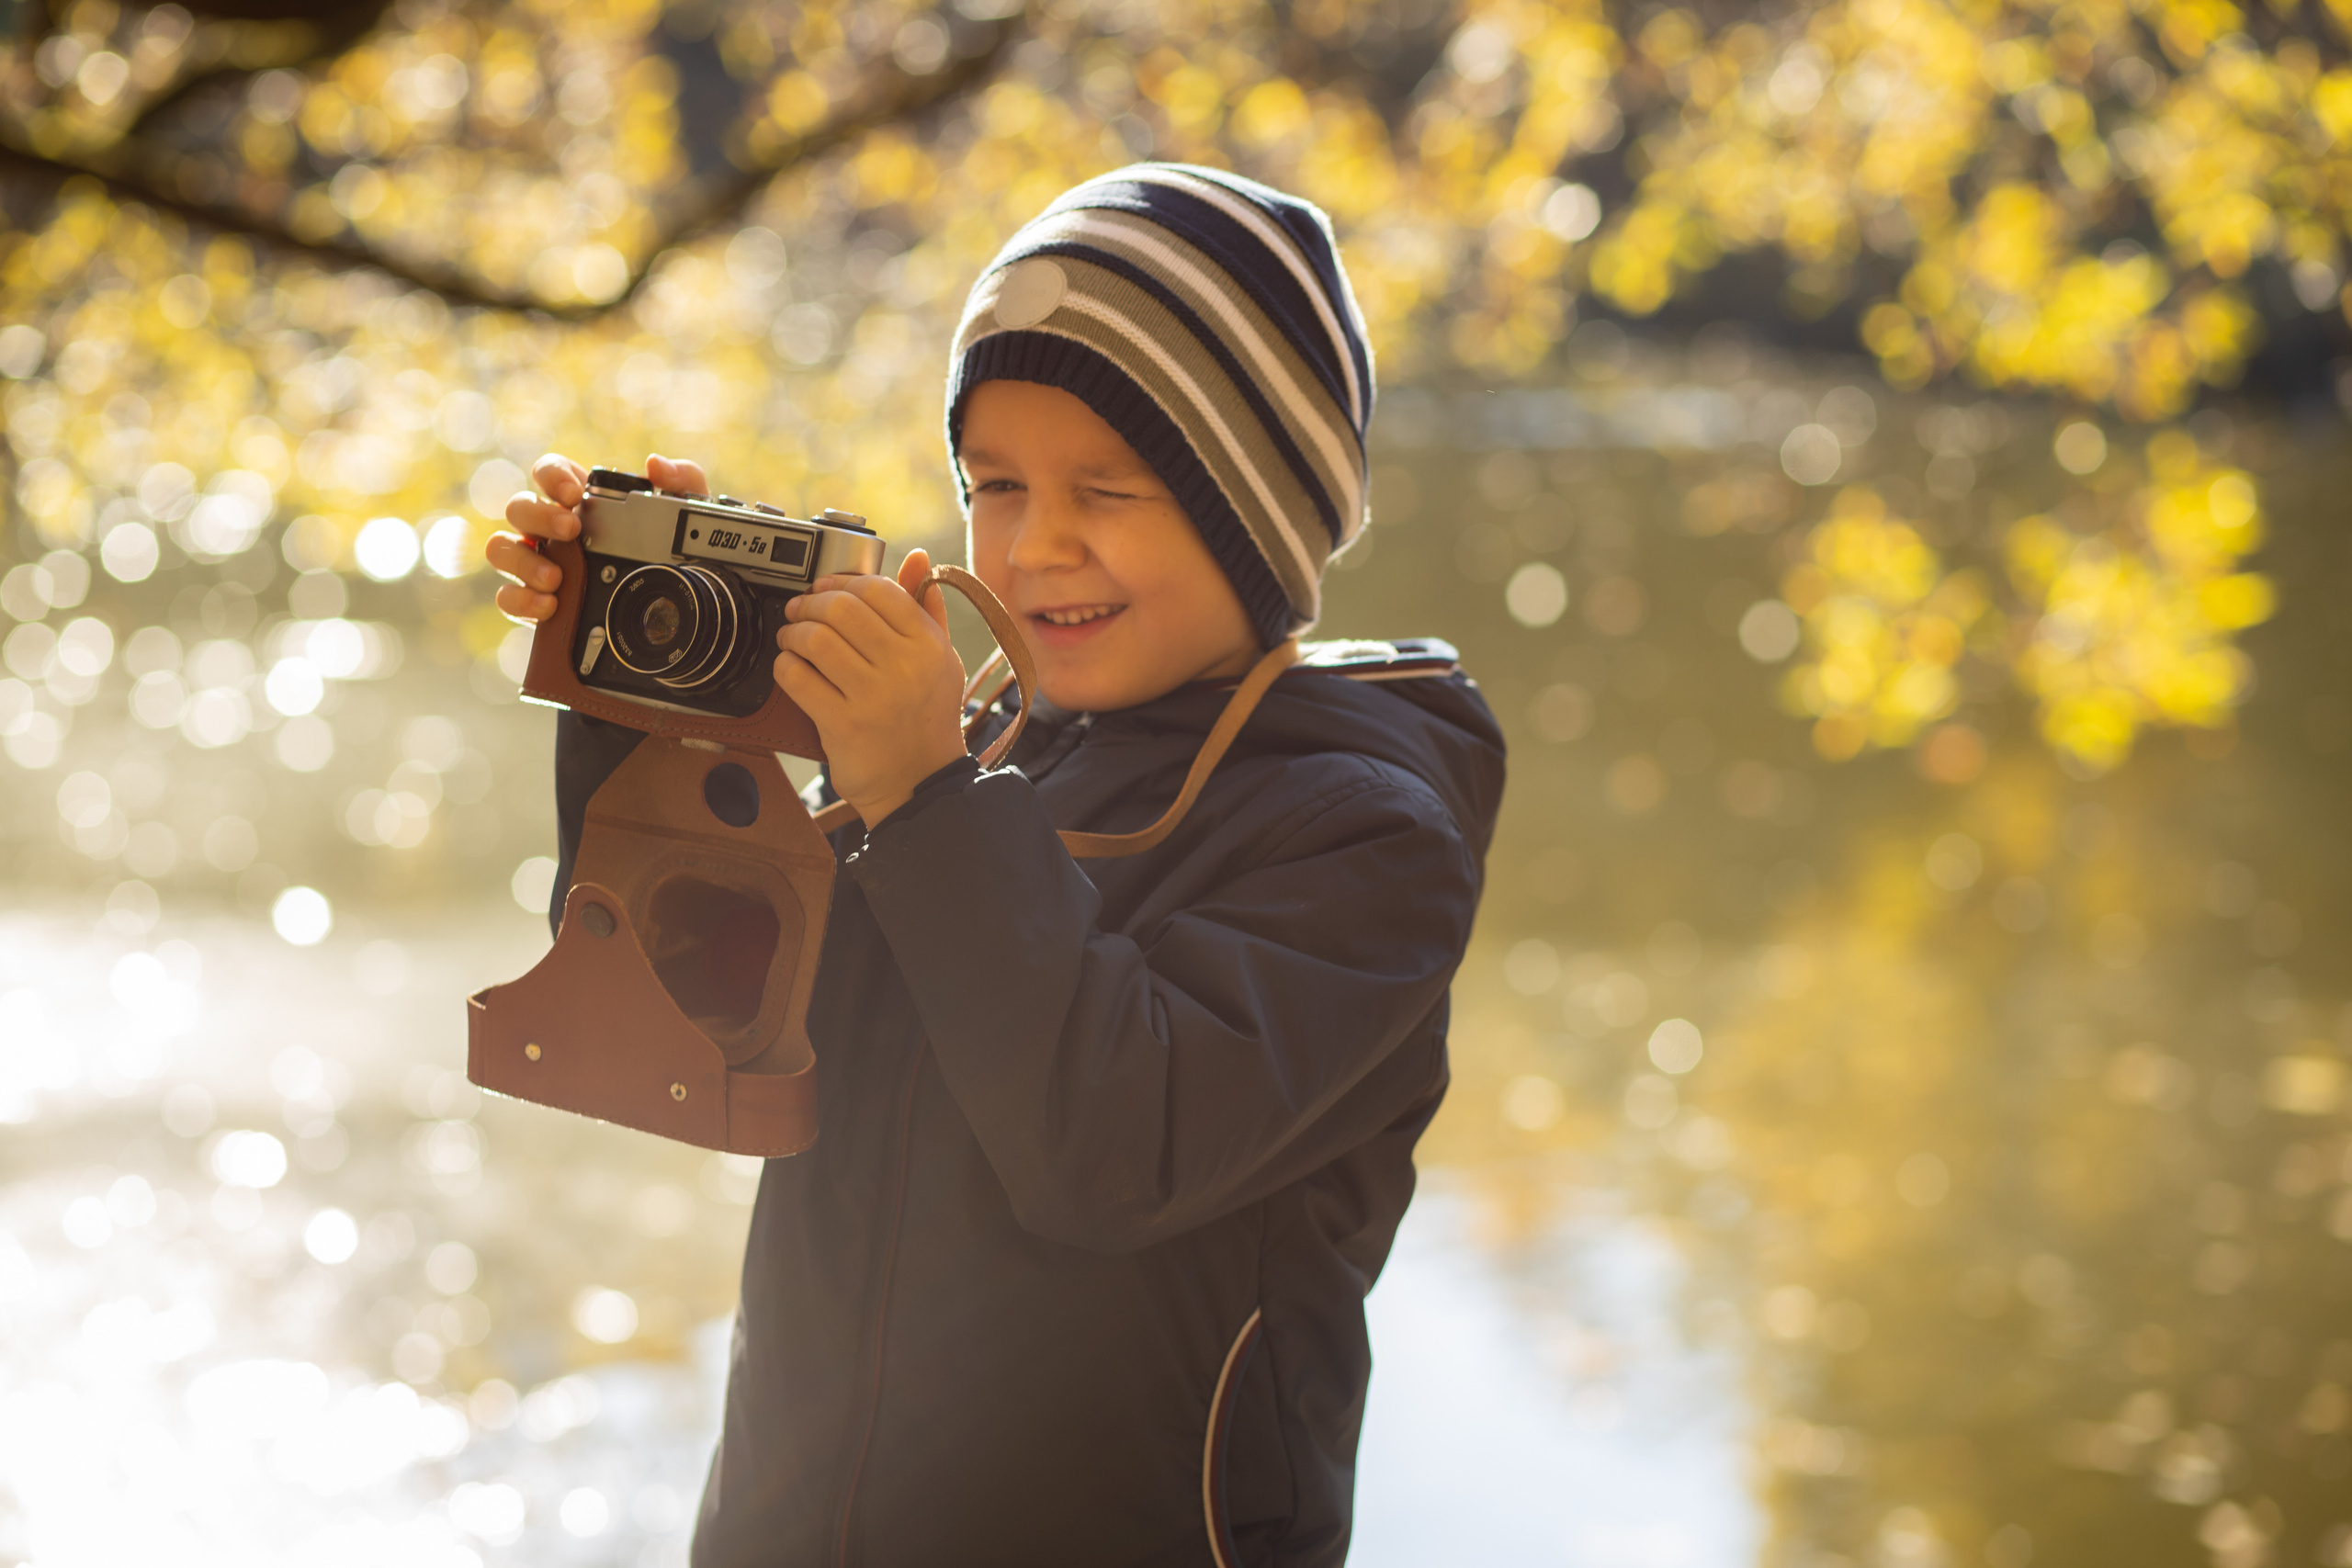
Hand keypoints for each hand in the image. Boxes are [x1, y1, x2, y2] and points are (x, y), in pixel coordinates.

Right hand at [487, 453, 707, 623]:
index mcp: (578, 500)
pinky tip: (549, 606)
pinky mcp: (531, 597)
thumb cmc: (667, 552)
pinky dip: (521, 599)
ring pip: (501, 548)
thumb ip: (683, 481)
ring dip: (522, 560)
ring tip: (556, 578)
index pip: (548, 471)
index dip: (552, 476)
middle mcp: (548, 527)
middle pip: (519, 507)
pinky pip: (507, 595)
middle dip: (540, 516)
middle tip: (571, 531)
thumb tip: (656, 465)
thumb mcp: (686, 516)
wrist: (667, 609)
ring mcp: (535, 561)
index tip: (574, 494)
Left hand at [774, 546, 970, 828]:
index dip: (843, 581)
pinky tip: (791, 667)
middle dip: (811, 603)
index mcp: (930, 645)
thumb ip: (927, 609)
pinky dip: (786, 666)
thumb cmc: (927, 717)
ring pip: (816, 639)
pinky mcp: (843, 725)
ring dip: (793, 632)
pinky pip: (799, 678)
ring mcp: (873, 697)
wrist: (919, 782)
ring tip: (792, 638)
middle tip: (800, 610)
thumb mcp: (941, 660)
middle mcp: (905, 667)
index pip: (879, 589)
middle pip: (842, 608)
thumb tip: (915, 558)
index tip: (826, 588)